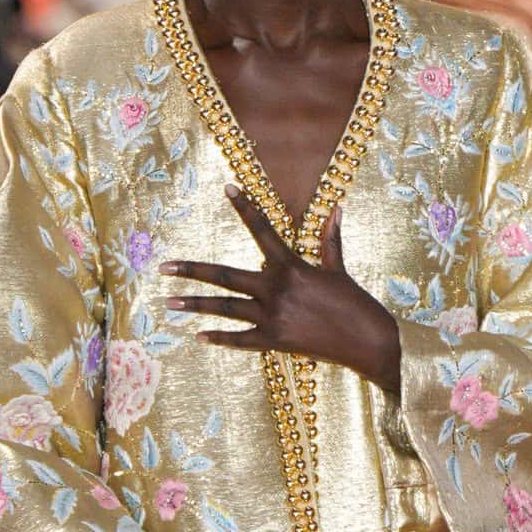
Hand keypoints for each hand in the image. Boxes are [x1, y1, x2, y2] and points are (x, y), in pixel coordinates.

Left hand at [164, 189, 400, 391]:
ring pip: (224, 308)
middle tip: (163, 267)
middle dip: (191, 270)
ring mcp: (273, 317)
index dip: (245, 207)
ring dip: (194, 305)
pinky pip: (241, 340)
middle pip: (224, 276)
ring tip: (169, 302)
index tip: (228, 188)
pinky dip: (220, 339)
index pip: (263, 230)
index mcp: (292, 265)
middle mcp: (276, 289)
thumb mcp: (339, 269)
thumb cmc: (355, 303)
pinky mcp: (275, 342)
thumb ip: (330, 239)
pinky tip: (199, 337)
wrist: (368, 341)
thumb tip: (336, 208)